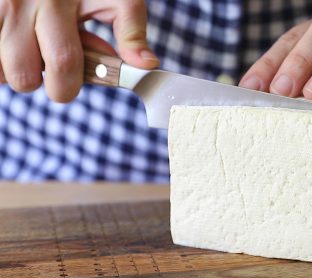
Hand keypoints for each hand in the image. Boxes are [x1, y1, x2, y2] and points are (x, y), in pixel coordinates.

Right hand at [0, 0, 158, 102]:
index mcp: (60, 2)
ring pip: (1, 73)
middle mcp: (22, 3)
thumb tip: (146, 64)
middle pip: (25, 77)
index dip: (69, 86)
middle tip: (52, 64)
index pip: (65, 62)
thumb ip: (130, 31)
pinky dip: (1, 62)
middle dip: (42, 82)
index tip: (70, 84)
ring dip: (17, 70)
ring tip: (31, 48)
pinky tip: (14, 47)